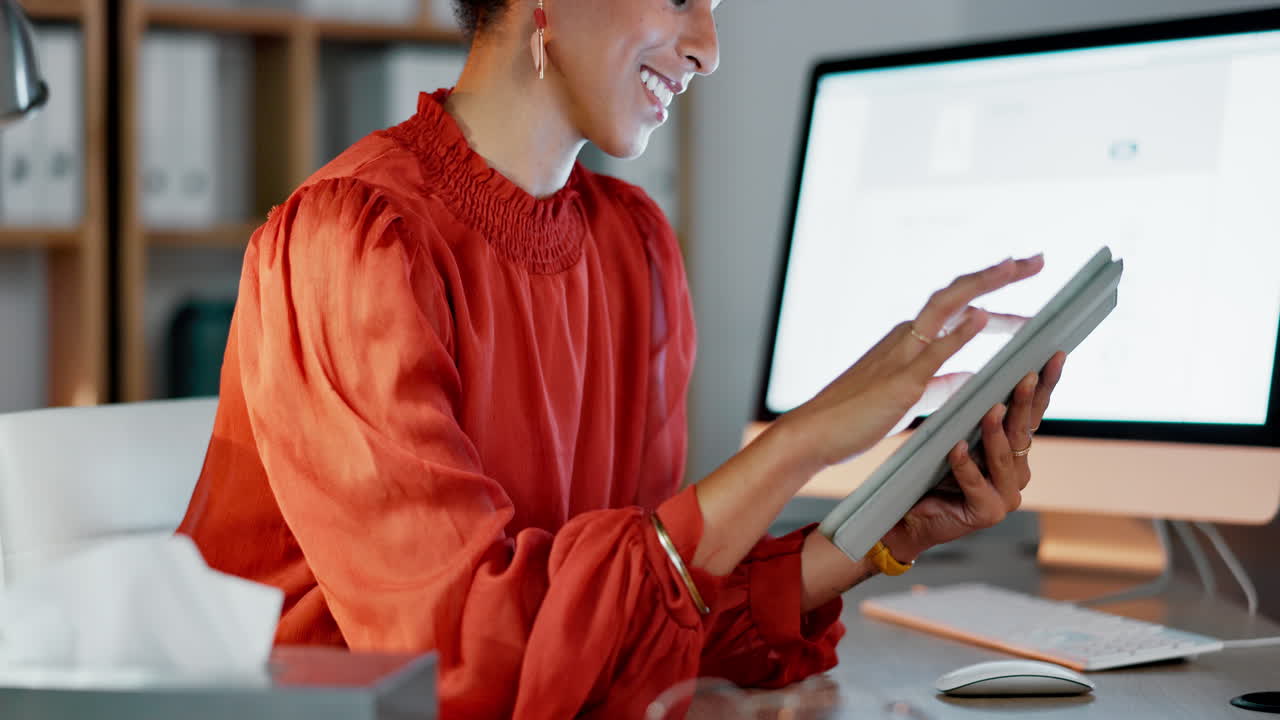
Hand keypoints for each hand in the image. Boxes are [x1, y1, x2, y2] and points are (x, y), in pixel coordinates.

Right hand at [776, 255, 1045, 474]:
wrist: (815, 433)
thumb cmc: (856, 418)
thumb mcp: (909, 399)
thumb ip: (940, 384)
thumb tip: (971, 378)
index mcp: (908, 341)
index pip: (958, 307)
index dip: (993, 293)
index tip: (1020, 277)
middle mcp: (906, 337)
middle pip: (957, 293)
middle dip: (998, 275)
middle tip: (1037, 259)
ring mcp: (903, 355)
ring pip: (946, 307)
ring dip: (983, 285)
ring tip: (1016, 267)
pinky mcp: (901, 382)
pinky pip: (934, 351)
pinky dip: (959, 332)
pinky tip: (982, 317)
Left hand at [882, 351, 1066, 560]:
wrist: (910, 516)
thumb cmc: (933, 473)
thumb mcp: (956, 436)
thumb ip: (973, 416)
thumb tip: (981, 374)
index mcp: (1015, 452)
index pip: (1032, 414)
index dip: (1044, 386)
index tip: (1054, 356)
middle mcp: (1017, 473)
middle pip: (1023, 432)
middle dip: (1024, 402)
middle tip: (1026, 375)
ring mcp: (1005, 495)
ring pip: (1003, 458)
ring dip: (996, 432)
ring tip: (991, 409)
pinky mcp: (986, 513)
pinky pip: (975, 484)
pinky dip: (965, 465)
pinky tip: (957, 449)